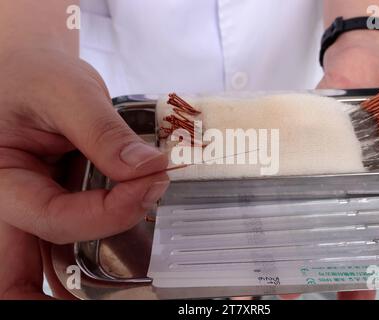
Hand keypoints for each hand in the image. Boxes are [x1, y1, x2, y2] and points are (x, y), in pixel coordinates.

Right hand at [0, 49, 168, 298]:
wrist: (28, 71)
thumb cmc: (33, 74)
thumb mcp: (66, 91)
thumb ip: (104, 132)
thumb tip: (150, 168)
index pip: (55, 217)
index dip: (112, 210)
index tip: (155, 179)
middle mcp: (9, 206)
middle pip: (15, 278)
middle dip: (52, 302)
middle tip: (116, 301)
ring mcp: (28, 212)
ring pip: (41, 270)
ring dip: (80, 285)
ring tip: (129, 286)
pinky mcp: (51, 209)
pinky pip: (63, 247)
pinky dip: (88, 261)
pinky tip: (121, 262)